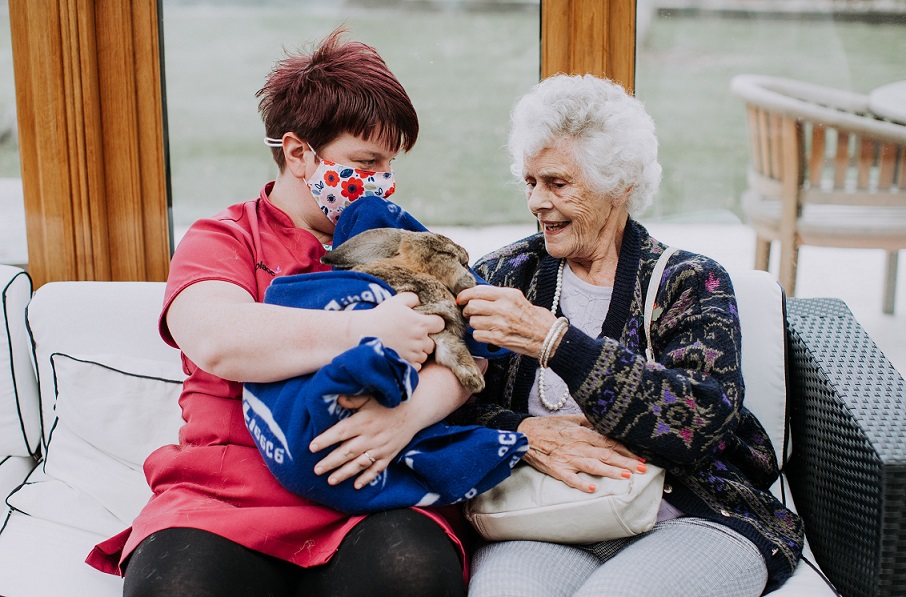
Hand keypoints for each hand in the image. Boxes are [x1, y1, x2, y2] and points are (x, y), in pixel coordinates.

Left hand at [308, 363, 467, 488]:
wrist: (414, 410)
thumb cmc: (388, 403)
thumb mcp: (370, 397)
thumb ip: (353, 400)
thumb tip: (336, 398)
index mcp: (363, 421)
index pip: (341, 432)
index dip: (326, 439)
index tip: (312, 447)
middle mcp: (370, 437)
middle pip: (347, 452)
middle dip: (330, 462)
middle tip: (316, 470)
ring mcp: (380, 448)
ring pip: (359, 464)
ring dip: (344, 473)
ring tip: (330, 480)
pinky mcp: (389, 455)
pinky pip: (377, 469)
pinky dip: (367, 478)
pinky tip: (356, 485)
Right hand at [364, 292, 443, 368]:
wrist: (363, 334)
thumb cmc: (380, 316)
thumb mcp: (397, 301)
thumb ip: (413, 298)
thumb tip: (421, 301)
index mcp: (421, 324)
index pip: (440, 324)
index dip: (435, 323)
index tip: (426, 323)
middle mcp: (420, 340)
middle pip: (432, 342)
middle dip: (425, 339)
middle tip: (412, 336)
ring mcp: (414, 354)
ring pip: (425, 355)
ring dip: (419, 351)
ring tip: (405, 345)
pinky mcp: (407, 365)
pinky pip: (417, 365)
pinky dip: (412, 361)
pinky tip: (402, 354)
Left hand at [458, 285, 556, 357]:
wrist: (549, 338)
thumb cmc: (536, 319)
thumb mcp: (519, 299)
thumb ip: (500, 296)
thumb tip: (479, 295)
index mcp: (509, 295)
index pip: (478, 291)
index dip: (465, 295)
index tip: (460, 299)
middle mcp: (503, 308)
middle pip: (472, 306)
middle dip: (468, 310)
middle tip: (471, 313)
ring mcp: (500, 324)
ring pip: (473, 321)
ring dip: (475, 324)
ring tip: (484, 324)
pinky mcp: (499, 338)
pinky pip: (477, 335)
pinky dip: (480, 335)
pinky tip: (488, 334)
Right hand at [517, 415, 645, 492]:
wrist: (524, 434)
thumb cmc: (547, 426)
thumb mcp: (570, 419)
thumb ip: (588, 422)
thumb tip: (604, 422)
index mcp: (582, 433)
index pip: (609, 442)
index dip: (626, 450)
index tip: (640, 456)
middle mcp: (578, 446)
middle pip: (606, 454)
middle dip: (625, 462)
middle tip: (642, 469)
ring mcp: (568, 458)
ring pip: (593, 465)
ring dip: (610, 471)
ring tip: (625, 477)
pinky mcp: (557, 469)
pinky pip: (570, 478)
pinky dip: (581, 483)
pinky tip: (592, 488)